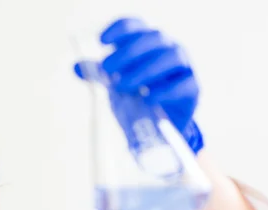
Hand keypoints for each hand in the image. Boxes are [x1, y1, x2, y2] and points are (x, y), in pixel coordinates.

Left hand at [74, 17, 203, 153]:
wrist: (160, 126)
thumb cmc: (139, 97)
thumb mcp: (116, 84)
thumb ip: (99, 74)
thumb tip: (75, 66)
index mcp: (148, 43)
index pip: (136, 26)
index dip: (120, 29)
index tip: (101, 40)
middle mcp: (168, 48)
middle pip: (152, 39)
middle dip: (128, 52)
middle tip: (107, 69)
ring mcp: (183, 67)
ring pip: (170, 57)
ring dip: (144, 70)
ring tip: (122, 86)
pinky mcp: (192, 88)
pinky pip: (182, 84)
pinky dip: (164, 91)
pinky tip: (147, 98)